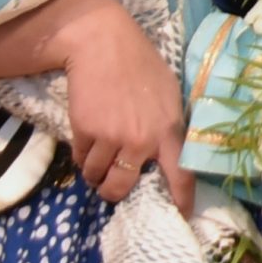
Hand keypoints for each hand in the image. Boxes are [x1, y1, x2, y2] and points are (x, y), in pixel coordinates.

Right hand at [58, 0, 194, 215]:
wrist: (103, 44)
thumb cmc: (140, 65)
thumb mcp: (169, 95)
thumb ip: (169, 126)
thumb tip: (168, 156)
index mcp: (170, 130)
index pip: (181, 175)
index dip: (180, 201)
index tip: (181, 218)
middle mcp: (142, 140)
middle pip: (122, 187)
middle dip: (113, 192)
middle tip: (110, 187)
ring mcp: (113, 137)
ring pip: (96, 176)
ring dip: (93, 173)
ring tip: (97, 158)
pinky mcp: (86, 131)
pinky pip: (80, 159)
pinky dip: (81, 155)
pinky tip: (87, 138)